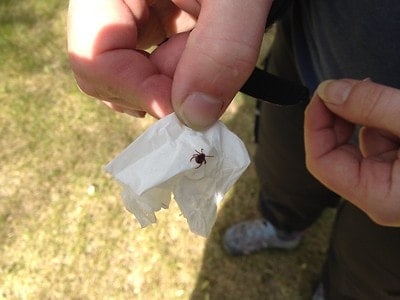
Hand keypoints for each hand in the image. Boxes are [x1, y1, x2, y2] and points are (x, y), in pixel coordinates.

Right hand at [67, 0, 271, 129]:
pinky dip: (181, 71)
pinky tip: (200, 47)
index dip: (138, 91)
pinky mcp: (148, 22)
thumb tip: (194, 116)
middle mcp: (109, 1)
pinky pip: (151, 65)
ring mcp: (127, 12)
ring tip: (207, 42)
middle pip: (110, 73)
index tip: (186, 108)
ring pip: (133, 75)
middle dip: (163, 84)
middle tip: (205, 64)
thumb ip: (222, 50)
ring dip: (176, 78)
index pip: (93, 57)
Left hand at [305, 79, 399, 225]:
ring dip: (364, 114)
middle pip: (334, 152)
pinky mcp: (399, 170)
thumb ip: (373, 106)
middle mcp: (379, 196)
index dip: (315, 125)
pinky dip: (381, 121)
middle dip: (339, 116)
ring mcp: (390, 183)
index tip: (323, 93)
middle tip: (352, 85)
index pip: (321, 162)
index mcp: (378, 198)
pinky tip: (395, 110)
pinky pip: (378, 142)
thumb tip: (330, 90)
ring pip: (357, 143)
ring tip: (384, 96)